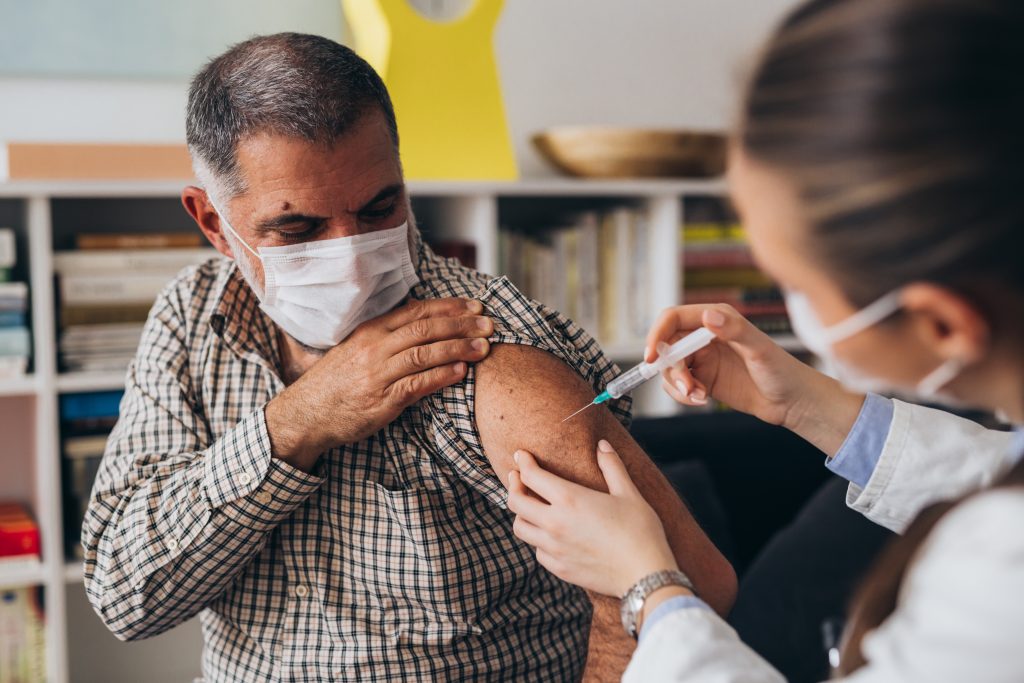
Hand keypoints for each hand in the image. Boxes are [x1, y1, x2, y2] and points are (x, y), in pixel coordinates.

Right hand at [266, 297, 492, 468]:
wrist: (307, 413)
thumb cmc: (337, 381)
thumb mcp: (357, 348)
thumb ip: (387, 334)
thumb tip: (422, 317)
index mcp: (371, 331)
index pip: (417, 311)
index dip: (450, 307)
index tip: (475, 306)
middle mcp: (375, 348)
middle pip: (426, 329)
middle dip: (463, 325)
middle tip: (489, 324)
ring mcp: (378, 374)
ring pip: (425, 354)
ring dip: (459, 349)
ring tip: (484, 348)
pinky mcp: (382, 401)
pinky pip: (417, 384)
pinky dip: (441, 376)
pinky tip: (461, 371)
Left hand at [507, 440, 677, 597]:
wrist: (645, 576)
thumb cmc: (641, 531)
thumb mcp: (629, 493)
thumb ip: (612, 466)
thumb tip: (602, 445)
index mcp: (570, 499)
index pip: (532, 476)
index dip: (523, 462)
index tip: (521, 455)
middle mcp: (555, 523)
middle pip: (516, 501)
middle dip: (513, 485)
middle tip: (517, 477)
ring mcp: (554, 549)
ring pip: (520, 528)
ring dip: (521, 514)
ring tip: (529, 506)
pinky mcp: (559, 569)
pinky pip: (537, 550)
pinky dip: (537, 539)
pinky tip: (548, 534)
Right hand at [646, 304, 864, 455]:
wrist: (793, 402)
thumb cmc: (783, 371)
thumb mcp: (759, 349)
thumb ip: (734, 330)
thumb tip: (708, 316)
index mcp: (716, 319)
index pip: (673, 319)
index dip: (657, 334)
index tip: (651, 357)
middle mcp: (705, 336)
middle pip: (667, 346)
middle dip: (669, 368)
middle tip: (686, 386)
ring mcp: (702, 359)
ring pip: (669, 368)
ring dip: (676, 384)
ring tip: (697, 397)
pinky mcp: (703, 379)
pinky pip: (678, 385)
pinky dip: (683, 395)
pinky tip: (701, 400)